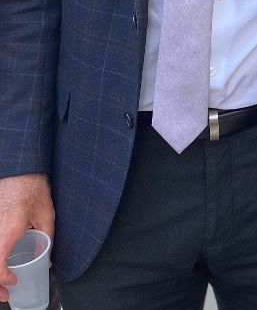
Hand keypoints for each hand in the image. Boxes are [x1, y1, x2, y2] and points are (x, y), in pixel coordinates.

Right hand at [0, 174, 53, 300]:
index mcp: (6, 231)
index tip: (14, 281)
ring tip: (2, 283)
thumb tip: (48, 258)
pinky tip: (1, 263)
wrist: (20, 166)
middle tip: (5, 295)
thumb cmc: (31, 186)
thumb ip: (47, 237)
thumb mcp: (46, 213)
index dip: (3, 279)